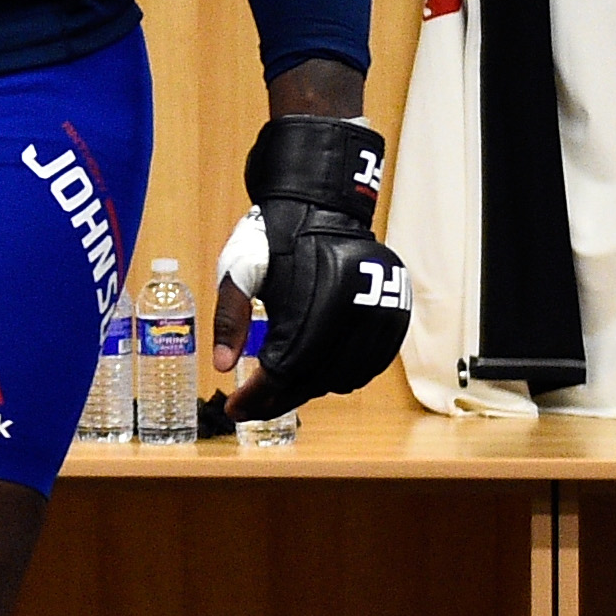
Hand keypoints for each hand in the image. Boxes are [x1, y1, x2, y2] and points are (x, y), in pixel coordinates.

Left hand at [215, 115, 411, 417]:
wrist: (321, 207)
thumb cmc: (272, 238)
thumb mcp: (238, 273)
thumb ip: (228, 320)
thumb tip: (222, 367)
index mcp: (310, 301)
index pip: (285, 368)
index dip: (258, 396)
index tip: (234, 408)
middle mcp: (351, 311)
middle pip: (313, 380)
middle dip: (277, 400)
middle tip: (250, 408)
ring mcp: (378, 314)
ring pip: (343, 378)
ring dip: (309, 389)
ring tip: (279, 389)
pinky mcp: (393, 314)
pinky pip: (370, 365)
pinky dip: (342, 377)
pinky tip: (316, 375)